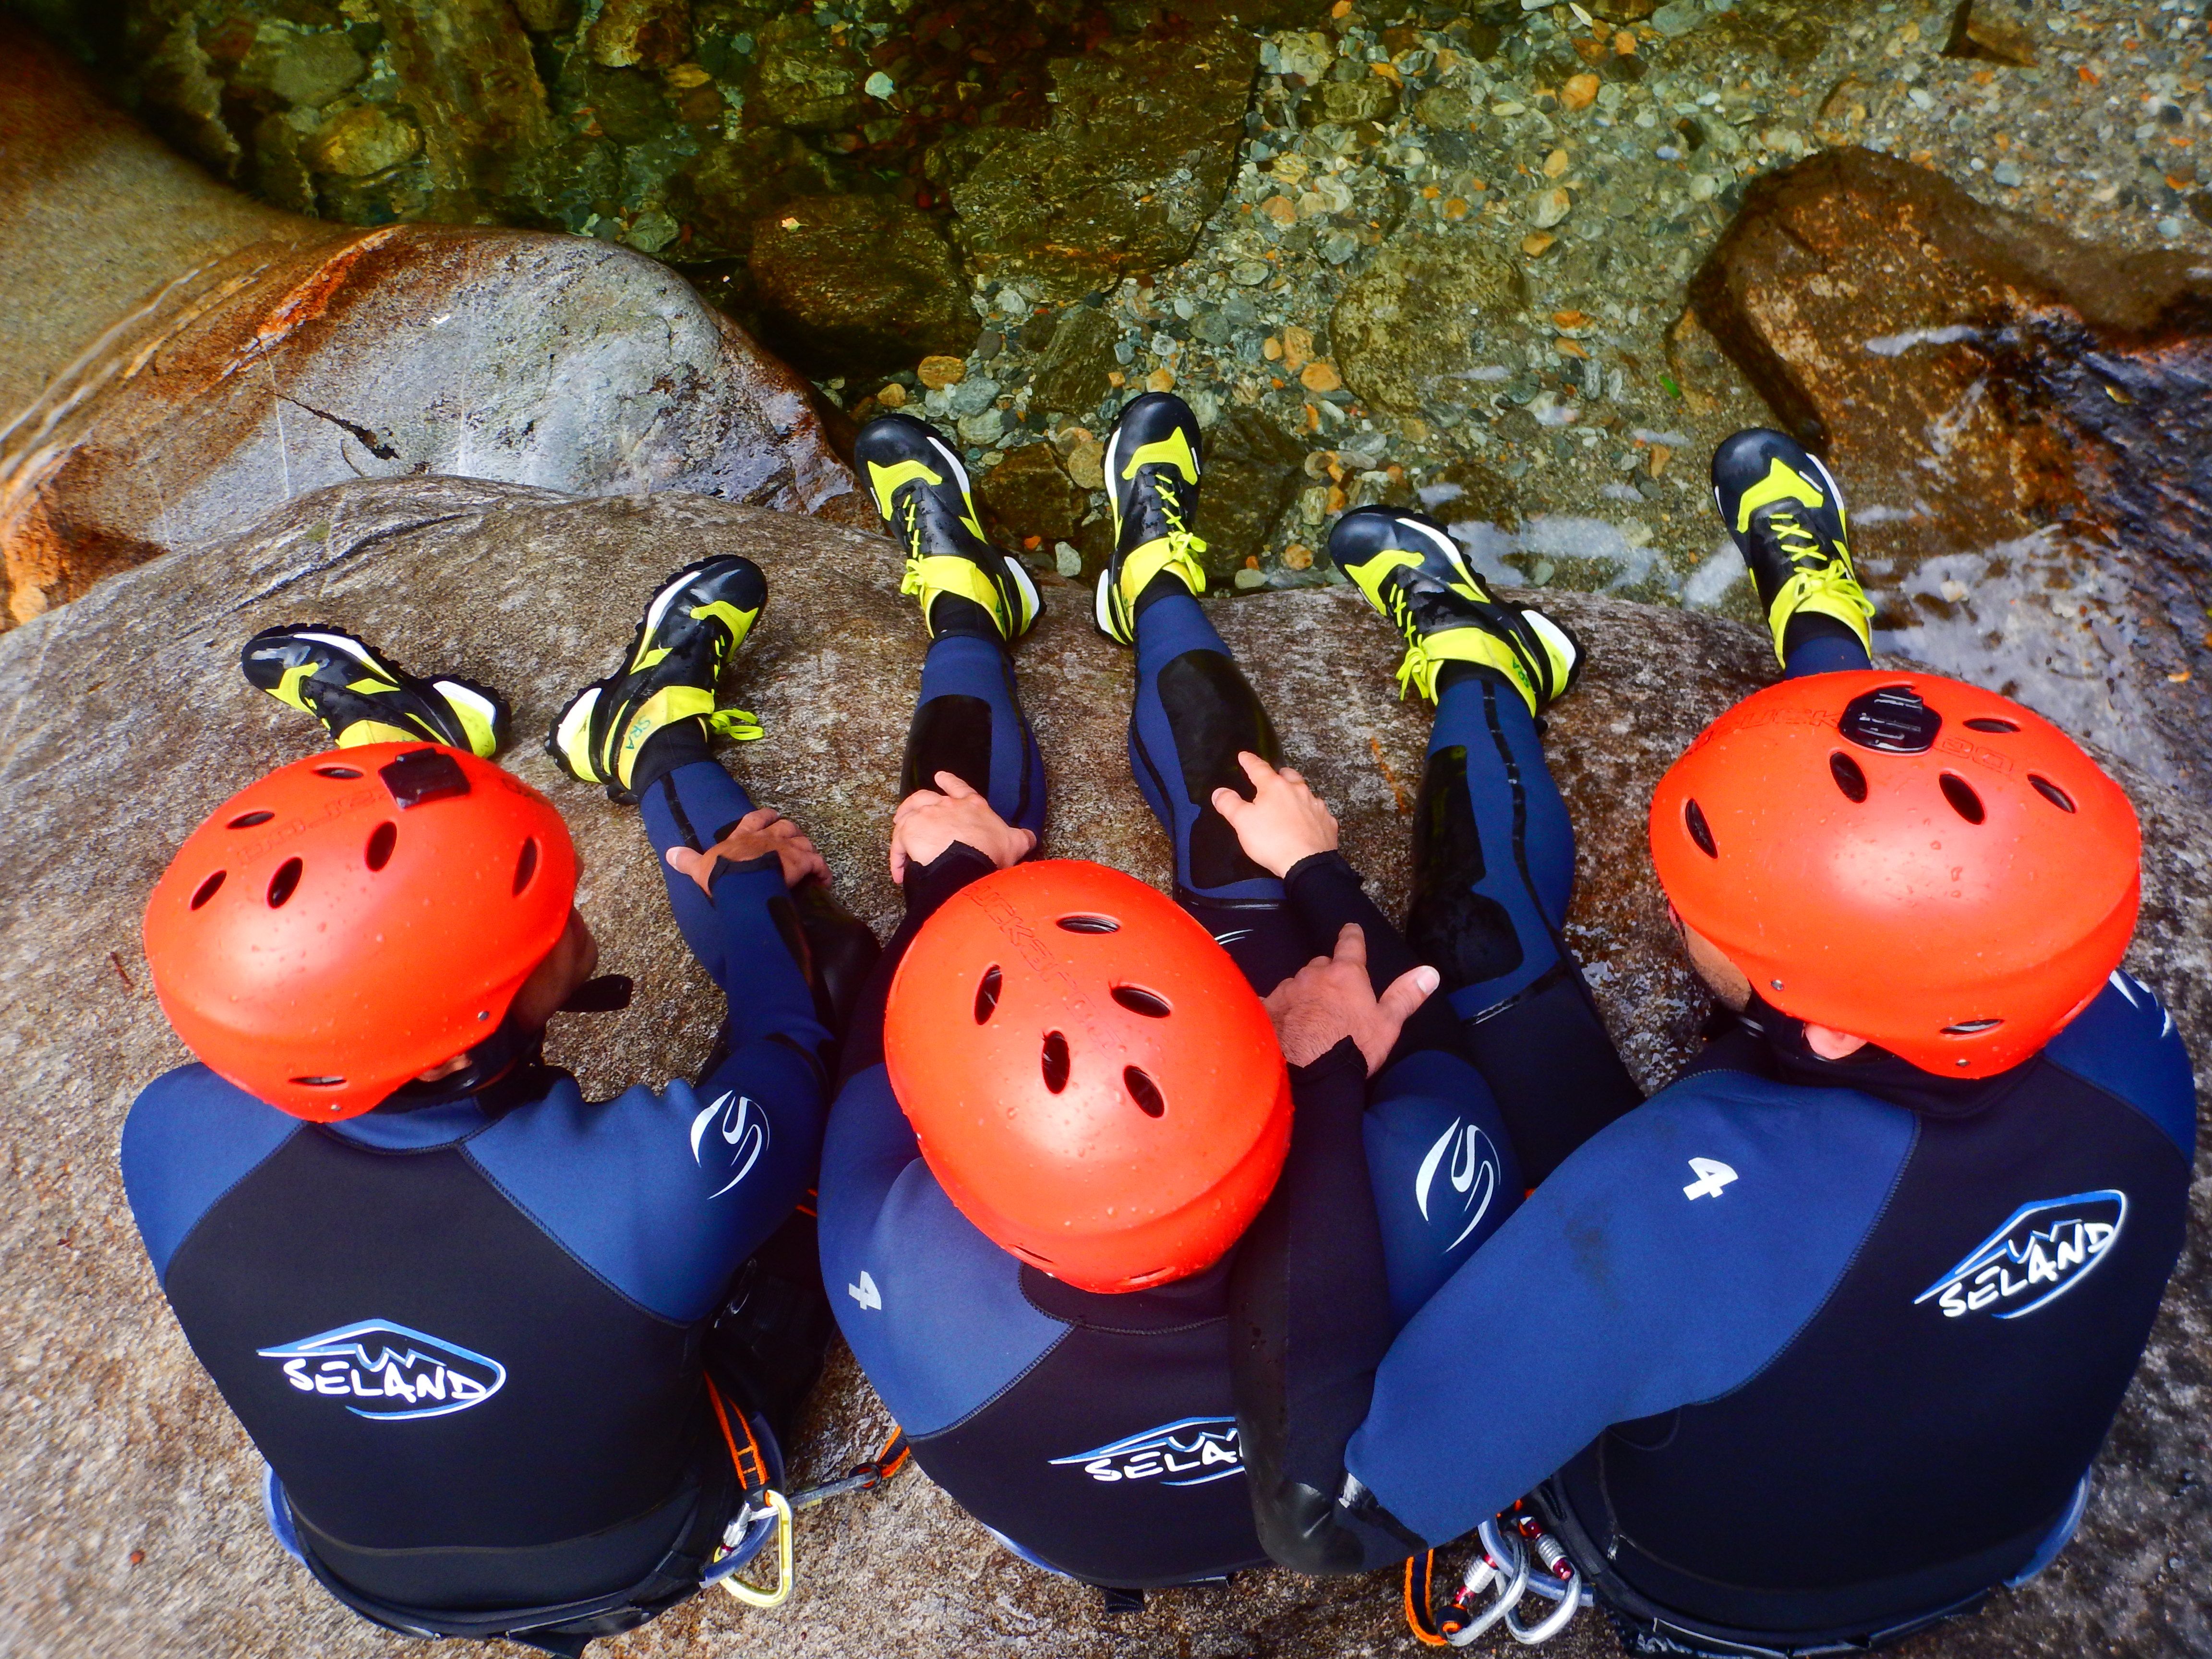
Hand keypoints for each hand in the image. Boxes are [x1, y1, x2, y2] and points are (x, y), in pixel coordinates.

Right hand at [666, 807, 828, 892]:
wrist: (742, 881)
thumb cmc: (722, 874)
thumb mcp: (700, 867)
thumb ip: (687, 860)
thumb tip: (668, 853)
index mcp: (744, 836)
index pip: (756, 819)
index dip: (766, 817)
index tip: (772, 817)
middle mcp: (768, 837)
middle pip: (785, 826)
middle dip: (791, 832)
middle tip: (794, 841)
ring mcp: (787, 848)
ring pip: (804, 842)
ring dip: (808, 850)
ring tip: (810, 861)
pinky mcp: (802, 862)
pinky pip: (818, 864)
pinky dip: (823, 871)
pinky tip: (824, 880)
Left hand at [890, 771, 1035, 884]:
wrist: (969, 863)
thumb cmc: (991, 851)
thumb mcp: (1014, 842)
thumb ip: (1022, 837)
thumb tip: (1030, 837)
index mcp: (971, 805)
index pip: (959, 788)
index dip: (950, 782)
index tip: (941, 776)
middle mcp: (946, 806)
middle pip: (925, 797)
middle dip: (916, 802)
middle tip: (908, 811)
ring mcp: (925, 817)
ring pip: (907, 814)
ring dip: (902, 822)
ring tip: (898, 831)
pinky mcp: (909, 834)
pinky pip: (898, 844)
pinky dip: (897, 857)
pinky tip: (897, 871)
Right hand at [1211, 751, 1338, 878]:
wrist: (1307, 864)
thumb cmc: (1272, 840)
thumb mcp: (1242, 822)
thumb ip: (1229, 804)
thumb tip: (1220, 792)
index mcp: (1275, 787)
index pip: (1259, 768)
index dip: (1249, 761)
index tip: (1244, 756)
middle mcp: (1298, 791)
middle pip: (1288, 775)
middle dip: (1280, 774)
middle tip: (1274, 778)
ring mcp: (1316, 805)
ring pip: (1305, 793)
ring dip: (1296, 794)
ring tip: (1290, 802)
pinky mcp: (1328, 822)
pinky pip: (1318, 812)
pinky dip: (1310, 814)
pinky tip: (1306, 823)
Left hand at [1264, 924, 1438, 1074]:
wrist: (1308, 1074)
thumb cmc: (1353, 1048)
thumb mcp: (1387, 1024)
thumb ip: (1406, 995)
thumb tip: (1430, 971)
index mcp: (1346, 975)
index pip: (1350, 945)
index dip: (1352, 936)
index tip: (1351, 928)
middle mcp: (1314, 974)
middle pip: (1321, 966)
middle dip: (1327, 976)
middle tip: (1333, 998)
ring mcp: (1288, 989)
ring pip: (1298, 984)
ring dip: (1304, 994)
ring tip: (1308, 1019)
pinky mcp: (1267, 1007)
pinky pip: (1275, 1001)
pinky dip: (1282, 1009)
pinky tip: (1282, 1025)